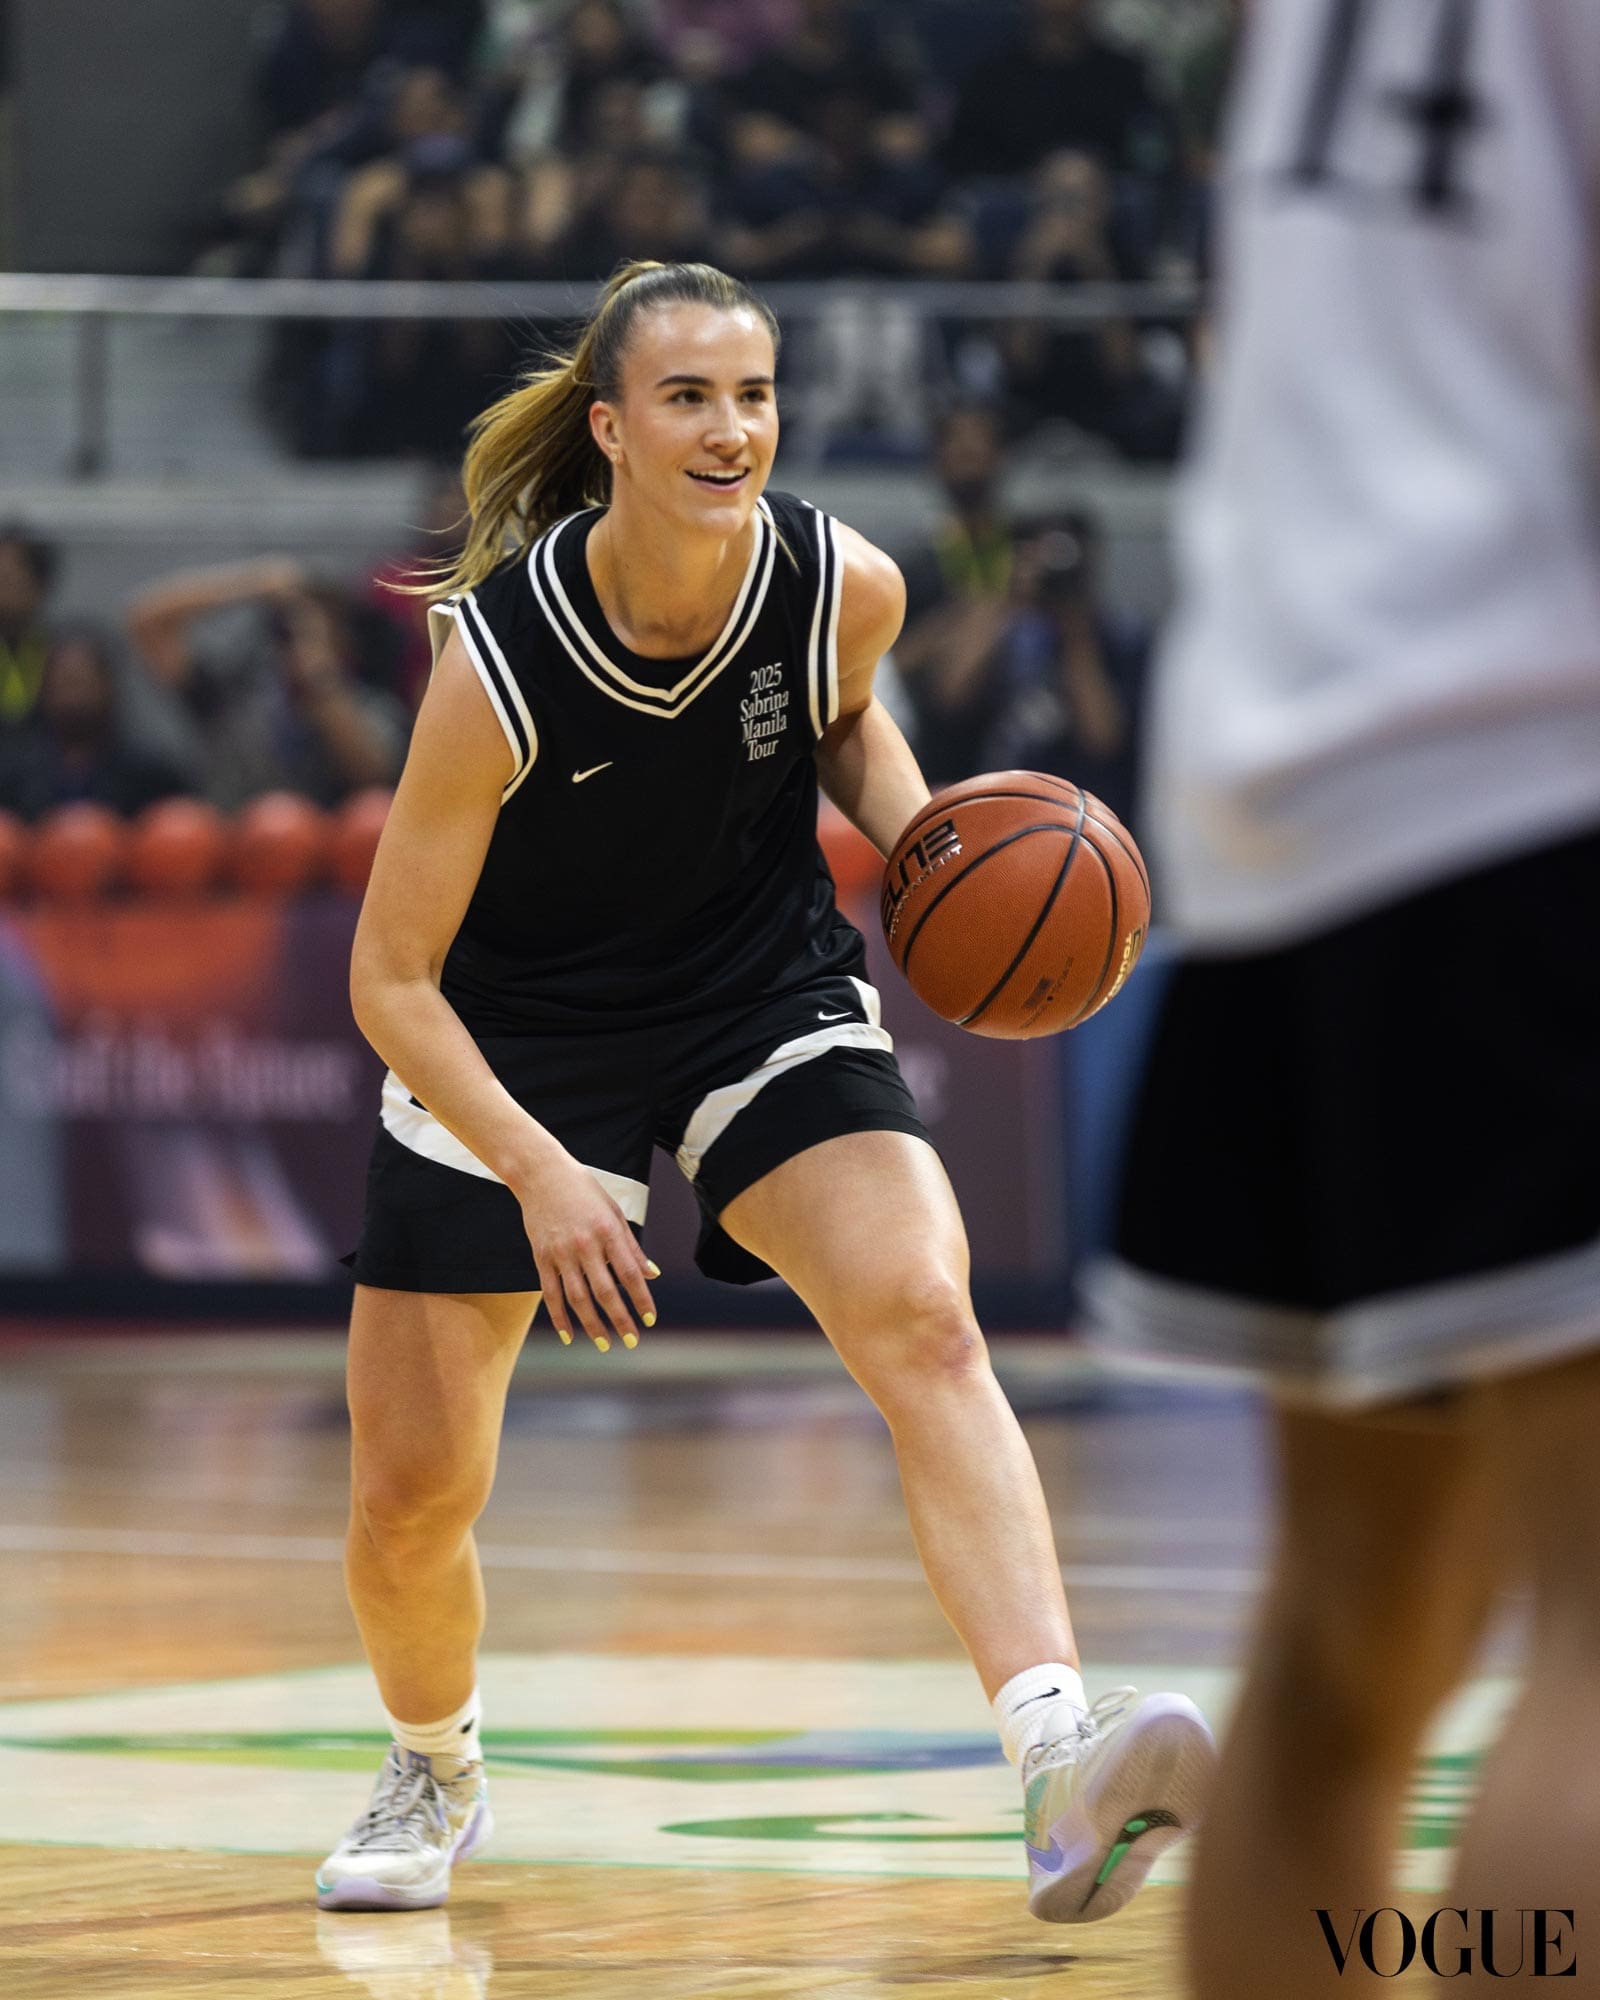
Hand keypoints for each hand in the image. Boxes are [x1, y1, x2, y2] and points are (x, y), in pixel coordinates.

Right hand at [514, 1149, 656, 1351]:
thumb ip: (632, 1246)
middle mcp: (585, 1244)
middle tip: (633, 1341)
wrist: (542, 1174)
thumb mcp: (614, 1212)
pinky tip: (569, 1336)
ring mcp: (561, 1253)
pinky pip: (551, 1294)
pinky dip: (560, 1317)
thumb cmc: (584, 1191)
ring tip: (605, 1344)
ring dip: (592, 1324)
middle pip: (605, 1291)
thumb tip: (653, 1274)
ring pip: (578, 1298)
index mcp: (608, 1231)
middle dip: (621, 1319)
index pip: (630, 1273)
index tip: (650, 1319)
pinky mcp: (542, 1257)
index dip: (641, 1299)